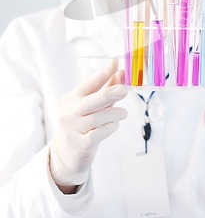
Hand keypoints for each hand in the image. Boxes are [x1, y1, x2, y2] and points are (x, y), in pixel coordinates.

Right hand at [49, 59, 126, 189]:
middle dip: (109, 93)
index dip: (102, 73)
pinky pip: (99, 133)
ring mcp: (73, 129)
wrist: (66, 155)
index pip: (88, 84)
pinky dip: (110, 127)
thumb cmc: (83, 125)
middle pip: (91, 101)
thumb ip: (106, 90)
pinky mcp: (80, 144)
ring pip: (97, 118)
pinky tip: (114, 124)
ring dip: (114, 114)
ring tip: (123, 113)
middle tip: (124, 89)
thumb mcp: (91, 106)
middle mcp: (69, 113)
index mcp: (71, 99)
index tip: (115, 62)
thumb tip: (121, 72)